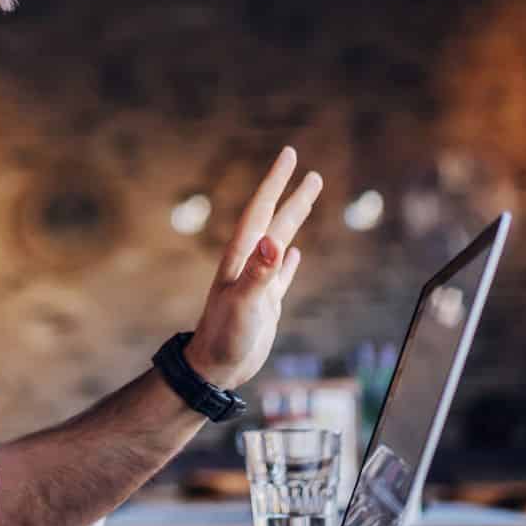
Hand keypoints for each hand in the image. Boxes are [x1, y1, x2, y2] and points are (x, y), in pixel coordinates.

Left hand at [185, 146, 321, 389]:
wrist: (214, 369)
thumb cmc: (224, 337)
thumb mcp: (243, 304)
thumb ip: (259, 273)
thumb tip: (276, 243)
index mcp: (240, 258)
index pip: (261, 211)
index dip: (275, 182)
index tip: (290, 155)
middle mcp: (249, 266)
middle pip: (274, 221)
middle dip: (291, 194)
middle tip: (310, 170)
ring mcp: (258, 284)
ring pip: (281, 242)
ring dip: (295, 219)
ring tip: (309, 197)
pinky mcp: (265, 304)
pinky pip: (281, 276)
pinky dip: (289, 263)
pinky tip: (296, 253)